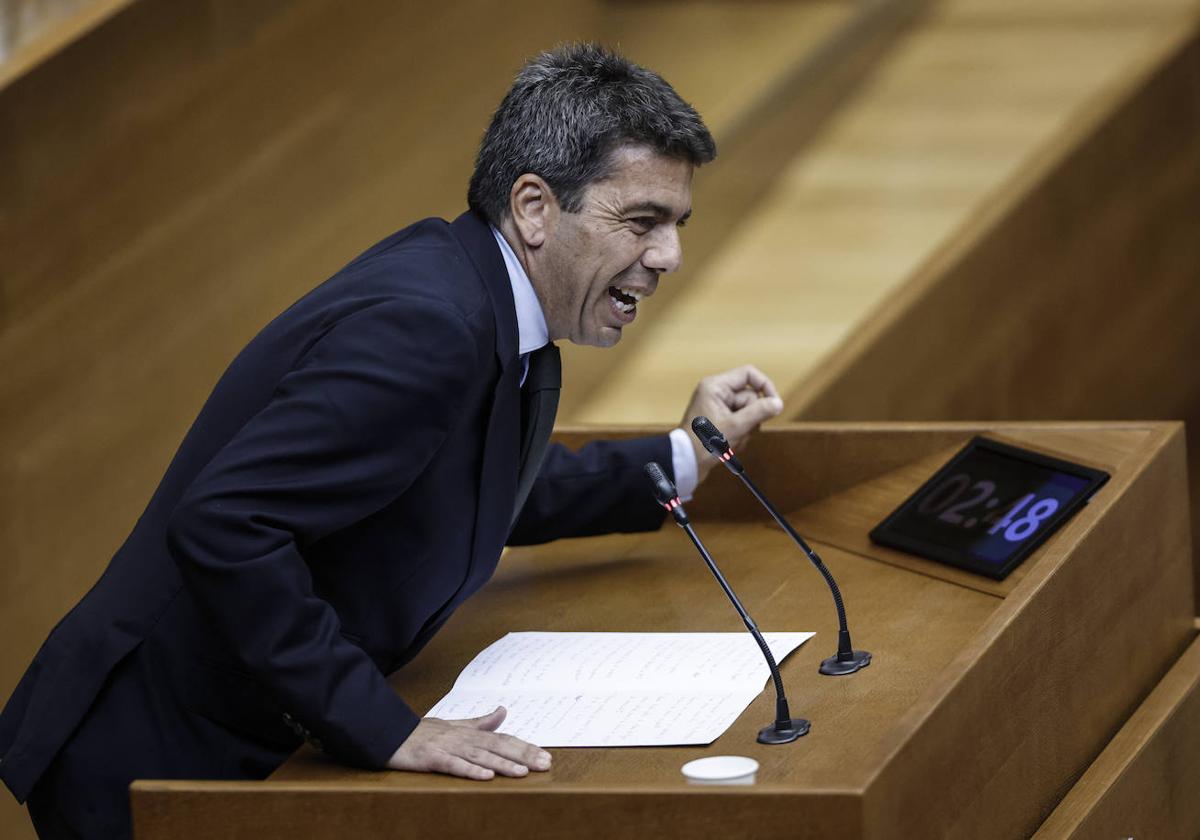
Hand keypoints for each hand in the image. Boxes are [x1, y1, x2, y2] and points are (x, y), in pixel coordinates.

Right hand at [386, 706, 550, 780]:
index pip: (503, 739)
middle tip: (544, 764)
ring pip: (480, 755)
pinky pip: (454, 765)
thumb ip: (480, 722)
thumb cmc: (423, 733)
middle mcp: (463, 738)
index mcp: (470, 733)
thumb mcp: (455, 726)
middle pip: (498, 746)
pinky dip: (470, 770)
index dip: (525, 747)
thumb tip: (503, 711)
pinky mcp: (431, 758)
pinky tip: (485, 775)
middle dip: (523, 756)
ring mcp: (447, 747)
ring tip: (522, 772)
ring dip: (502, 764)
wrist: (390, 733)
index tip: (545, 756)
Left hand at [679, 365, 782, 482]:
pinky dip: (740, 435)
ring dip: (746, 430)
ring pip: (748, 413)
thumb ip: (759, 412)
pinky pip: (741, 423)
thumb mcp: (736, 426)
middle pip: (750, 397)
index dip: (765, 386)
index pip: (749, 374)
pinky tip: (730, 446)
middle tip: (740, 432)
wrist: (686, 464)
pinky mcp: (720, 420)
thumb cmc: (704, 443)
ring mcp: (718, 407)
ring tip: (732, 442)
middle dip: (751, 418)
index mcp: (716, 386)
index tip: (775, 404)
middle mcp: (717, 392)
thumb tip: (778, 403)